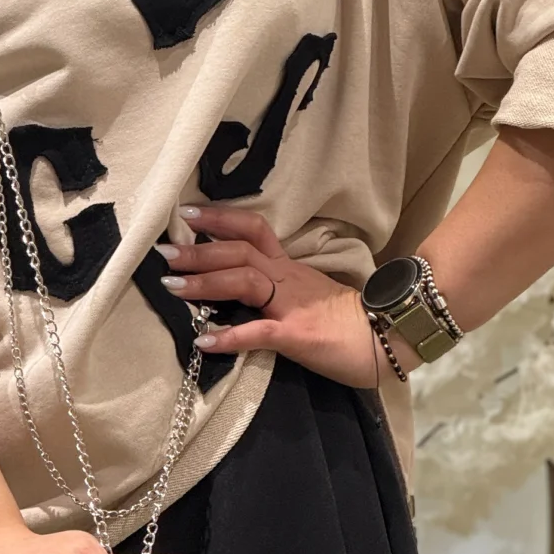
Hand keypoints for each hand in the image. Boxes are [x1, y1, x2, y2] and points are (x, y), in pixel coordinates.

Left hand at [158, 204, 422, 387]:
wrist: (390, 340)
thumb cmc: (349, 322)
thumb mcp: (308, 295)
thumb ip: (275, 288)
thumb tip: (234, 285)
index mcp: (288, 268)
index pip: (252, 231)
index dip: (219, 219)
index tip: (186, 213)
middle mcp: (287, 279)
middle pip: (239, 252)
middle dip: (199, 251)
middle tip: (163, 250)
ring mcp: (292, 306)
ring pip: (245, 282)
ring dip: (206, 283)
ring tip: (171, 286)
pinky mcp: (299, 337)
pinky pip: (261, 333)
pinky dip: (231, 336)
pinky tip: (205, 340)